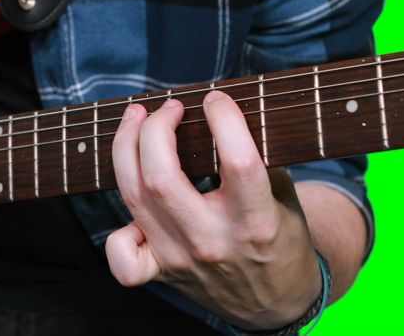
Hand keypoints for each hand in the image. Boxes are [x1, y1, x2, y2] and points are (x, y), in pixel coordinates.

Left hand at [106, 92, 320, 329]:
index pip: (238, 162)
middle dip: (156, 128)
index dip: (223, 118)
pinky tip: (134, 200)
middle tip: (169, 106)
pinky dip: (118, 230)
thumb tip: (220, 110)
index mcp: (257, 221)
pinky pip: (122, 256)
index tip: (215, 99)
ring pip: (134, 197)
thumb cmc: (281, 238)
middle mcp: (213, 242)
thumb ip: (258, 157)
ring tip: (137, 119)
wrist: (276, 304)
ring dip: (127, 148)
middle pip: (161, 177)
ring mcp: (181, 259)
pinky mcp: (162, 272)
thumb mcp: (285, 197)